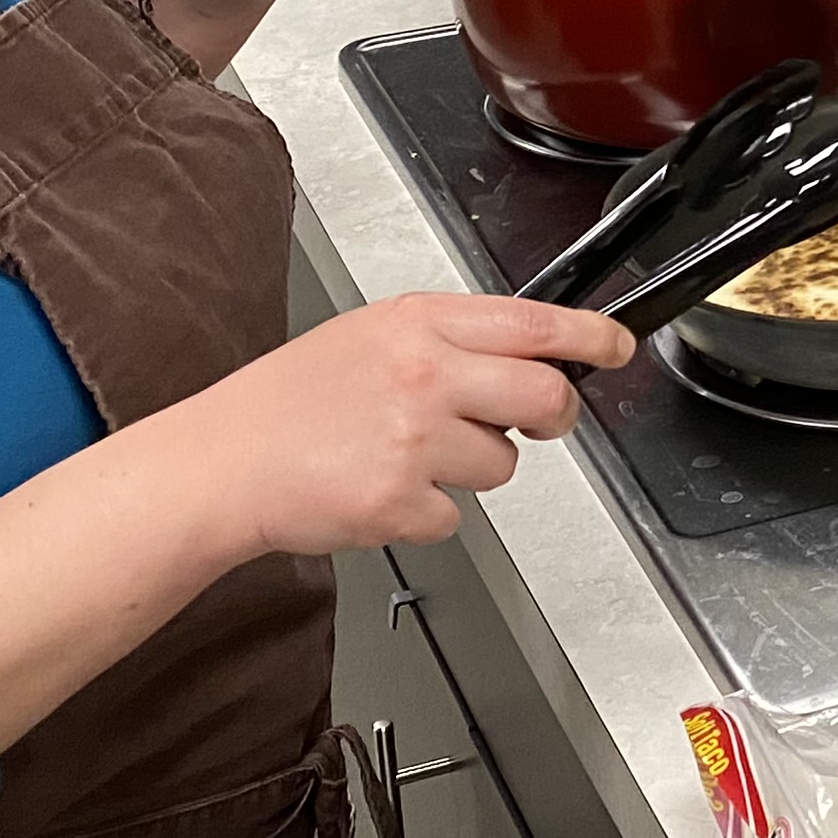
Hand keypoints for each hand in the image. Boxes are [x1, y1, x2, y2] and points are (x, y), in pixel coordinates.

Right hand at [0, 290, 633, 767]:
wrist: (219, 463)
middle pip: (544, 396)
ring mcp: (415, 438)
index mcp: (418, 323)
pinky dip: (424, 514)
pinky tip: (377, 491)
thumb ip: (446, 341)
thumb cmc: (285, 403)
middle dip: (553, 417)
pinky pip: (454, 516)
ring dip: (468, 470)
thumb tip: (524, 353)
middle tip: (538, 422)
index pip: (531, 321)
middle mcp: (424, 373)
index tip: (618, 346)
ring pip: (501, 464)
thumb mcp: (367, 338)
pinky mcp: (401, 500)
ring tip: (403, 456)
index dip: (588, 336)